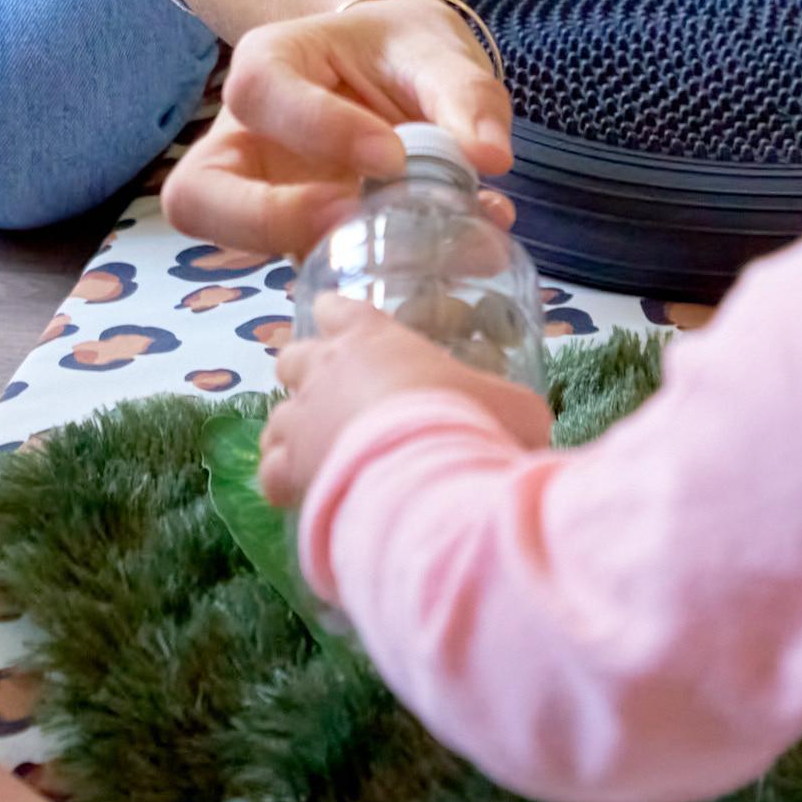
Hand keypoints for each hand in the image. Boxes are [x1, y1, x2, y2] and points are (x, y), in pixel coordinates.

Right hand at [162, 0, 512, 257]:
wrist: (398, 68)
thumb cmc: (401, 49)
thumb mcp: (435, 50)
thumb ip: (464, 94)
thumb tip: (489, 159)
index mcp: (272, 64)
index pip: (261, 93)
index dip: (315, 127)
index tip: (390, 154)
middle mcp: (245, 138)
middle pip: (198, 192)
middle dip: (262, 219)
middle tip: (344, 219)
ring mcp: (259, 195)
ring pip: (226, 245)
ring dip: (299, 256)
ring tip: (385, 256)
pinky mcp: (291, 237)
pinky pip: (302, 265)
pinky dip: (357, 272)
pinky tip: (433, 261)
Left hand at [260, 295, 551, 508]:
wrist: (427, 482)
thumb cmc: (470, 422)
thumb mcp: (512, 405)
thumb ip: (506, 406)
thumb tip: (529, 424)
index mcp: (372, 337)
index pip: (337, 310)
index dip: (339, 317)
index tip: (345, 327)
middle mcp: (325, 371)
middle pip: (293, 355)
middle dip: (308, 371)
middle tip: (338, 394)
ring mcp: (301, 422)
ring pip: (275, 416)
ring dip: (294, 427)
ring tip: (320, 448)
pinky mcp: (289, 474)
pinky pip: (272, 473)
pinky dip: (287, 479)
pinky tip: (309, 492)